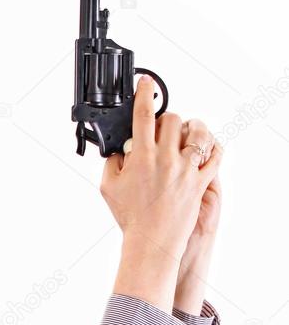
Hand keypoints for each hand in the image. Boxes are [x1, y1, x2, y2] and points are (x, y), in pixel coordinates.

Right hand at [100, 78, 222, 261]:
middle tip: (162, 128)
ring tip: (187, 135)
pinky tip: (206, 147)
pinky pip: (215, 157)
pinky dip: (213, 148)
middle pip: (173, 119)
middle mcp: (166, 159)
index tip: (146, 82)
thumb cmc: (131, 217)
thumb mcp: (108, 187)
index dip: (144, 92)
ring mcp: (186, 170)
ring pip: (198, 133)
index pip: (143, 114)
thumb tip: (120, 149)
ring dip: (192, 129)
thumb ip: (112, 162)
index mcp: (142, 157)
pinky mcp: (200, 182)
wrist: (152, 241)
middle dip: (166, 119)